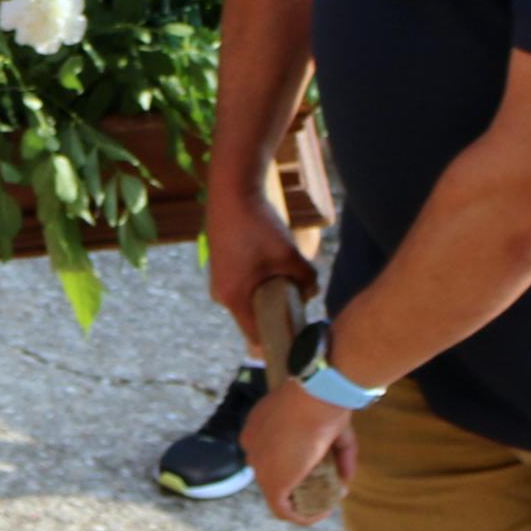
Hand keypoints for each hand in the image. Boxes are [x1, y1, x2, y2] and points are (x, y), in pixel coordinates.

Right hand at [199, 184, 310, 365]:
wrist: (231, 189)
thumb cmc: (257, 224)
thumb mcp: (289, 255)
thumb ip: (306, 280)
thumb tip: (311, 294)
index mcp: (233, 297)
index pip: (256, 336)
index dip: (278, 341)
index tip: (298, 337)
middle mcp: (221, 293)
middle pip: (254, 317)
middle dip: (277, 313)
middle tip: (299, 302)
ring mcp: (219, 279)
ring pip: (250, 299)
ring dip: (270, 294)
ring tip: (287, 276)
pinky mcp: (222, 265)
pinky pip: (244, 285)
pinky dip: (260, 281)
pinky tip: (272, 263)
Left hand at [245, 373, 353, 523]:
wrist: (315, 395)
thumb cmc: (323, 405)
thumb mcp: (333, 430)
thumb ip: (340, 457)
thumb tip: (344, 484)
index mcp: (257, 429)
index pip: (269, 456)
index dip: (292, 468)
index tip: (315, 473)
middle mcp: (252, 447)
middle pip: (272, 475)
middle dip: (297, 486)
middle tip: (323, 489)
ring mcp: (259, 466)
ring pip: (278, 495)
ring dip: (301, 504)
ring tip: (324, 505)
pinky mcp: (272, 482)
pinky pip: (285, 510)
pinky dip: (303, 516)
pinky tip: (322, 512)